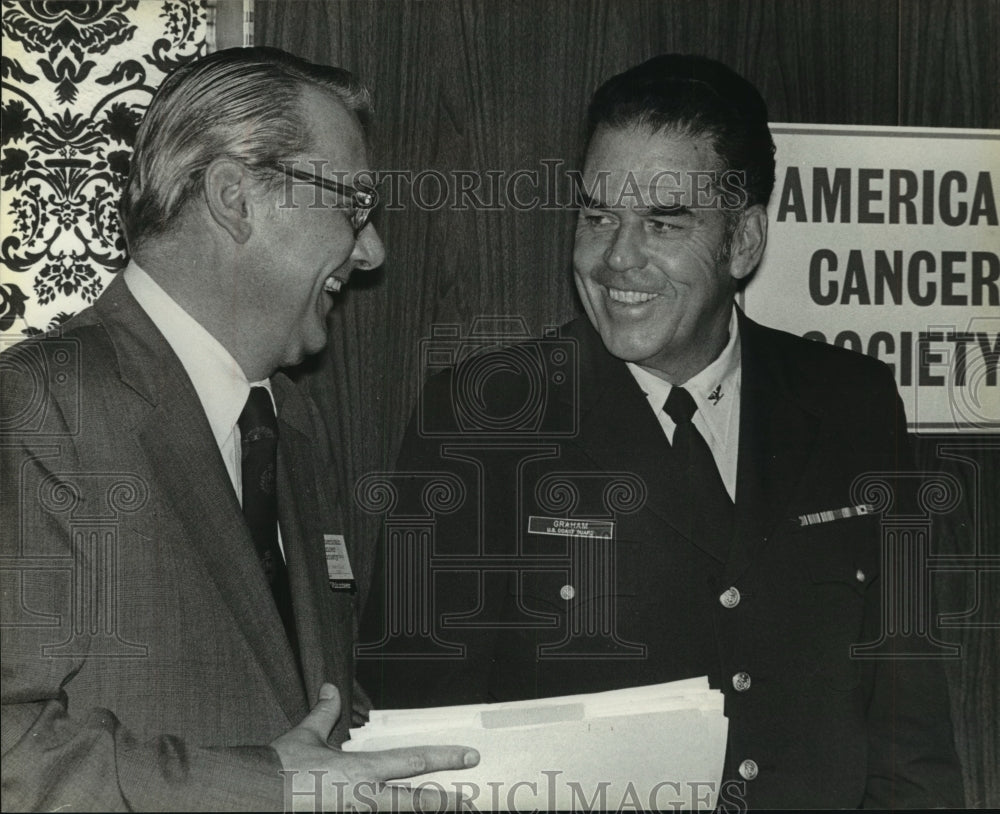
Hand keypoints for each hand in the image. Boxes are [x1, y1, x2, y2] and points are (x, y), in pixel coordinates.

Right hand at [271, 683, 478, 810]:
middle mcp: (365, 798)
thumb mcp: (303, 738)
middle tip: (474, 801)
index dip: (445, 758)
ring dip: (425, 812)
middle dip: (449, 802)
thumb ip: (324, 714)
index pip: (413, 762)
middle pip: (417, 801)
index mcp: (360, 770)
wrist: (251, 798)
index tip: (469, 757)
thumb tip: (331, 687)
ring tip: (453, 810)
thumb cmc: (277, 771)